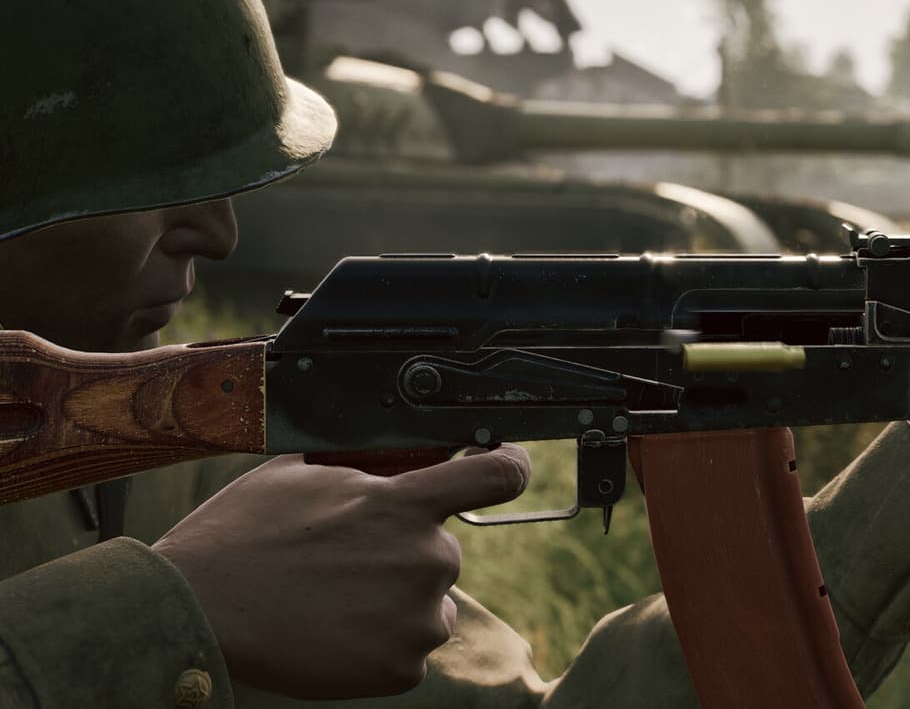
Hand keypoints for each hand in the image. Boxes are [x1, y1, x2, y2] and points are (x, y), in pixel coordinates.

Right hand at [151, 444, 529, 698]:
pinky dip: (380, 642)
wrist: (197, 610)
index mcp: (406, 505)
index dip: (509, 467)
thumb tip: (413, 444)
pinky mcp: (401, 669)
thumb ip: (373, 461)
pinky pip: (408, 647)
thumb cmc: (244, 533)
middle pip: (444, 548)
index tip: (505, 466)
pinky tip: (334, 630)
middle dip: (406, 550)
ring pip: (430, 602)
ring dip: (396, 599)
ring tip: (332, 597)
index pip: (498, 476)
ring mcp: (417, 620)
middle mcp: (426, 560)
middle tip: (345, 558)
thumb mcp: (306, 470)